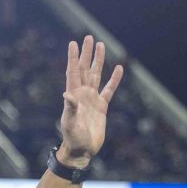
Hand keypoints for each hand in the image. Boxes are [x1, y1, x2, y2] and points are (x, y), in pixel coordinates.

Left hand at [57, 35, 123, 168]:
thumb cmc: (73, 139)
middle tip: (89, 37)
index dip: (73, 58)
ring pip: (97, 75)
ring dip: (99, 61)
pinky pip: (109, 90)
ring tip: (101, 45)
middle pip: (85, 69)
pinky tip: (119, 68)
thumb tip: (67, 93)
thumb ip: (70, 108)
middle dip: (87, 53)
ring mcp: (92, 99)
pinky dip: (114, 79)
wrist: (82, 151)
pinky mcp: (102, 107)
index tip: (73, 43)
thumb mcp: (69, 123)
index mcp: (73, 95)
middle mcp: (82, 94)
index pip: (73, 72)